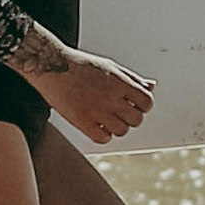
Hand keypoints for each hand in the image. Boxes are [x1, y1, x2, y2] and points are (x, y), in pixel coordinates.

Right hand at [25, 42, 156, 144]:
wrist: (52, 65)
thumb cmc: (81, 65)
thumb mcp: (111, 67)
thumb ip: (132, 78)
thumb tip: (151, 86)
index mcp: (120, 82)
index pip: (147, 102)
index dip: (142, 106)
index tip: (133, 105)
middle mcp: (111, 96)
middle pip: (136, 120)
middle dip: (130, 118)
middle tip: (119, 113)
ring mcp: (97, 110)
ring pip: (121, 131)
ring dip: (116, 127)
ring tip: (106, 119)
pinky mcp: (82, 120)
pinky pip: (103, 138)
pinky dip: (102, 135)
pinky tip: (96, 125)